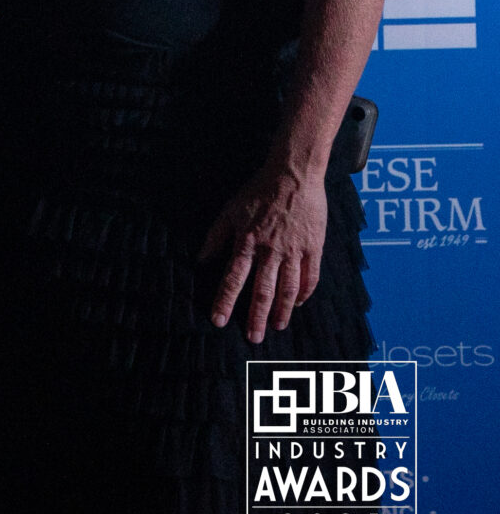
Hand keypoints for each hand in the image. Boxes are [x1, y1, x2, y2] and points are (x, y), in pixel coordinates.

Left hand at [200, 159, 327, 342]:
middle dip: (256, 317)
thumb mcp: (229, 212)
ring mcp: (294, 251)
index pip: (233, 279)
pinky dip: (304, 293)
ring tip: (277, 327)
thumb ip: (215, 238)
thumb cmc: (257, 192)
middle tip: (253, 338)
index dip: (225, 301)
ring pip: (287, 289)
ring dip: (282, 311)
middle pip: (262, 291)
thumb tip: (201, 260)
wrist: (293, 175)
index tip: (218, 320)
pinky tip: (297, 304)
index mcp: (246, 242)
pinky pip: (310, 277)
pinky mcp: (313, 248)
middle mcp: (270, 251)